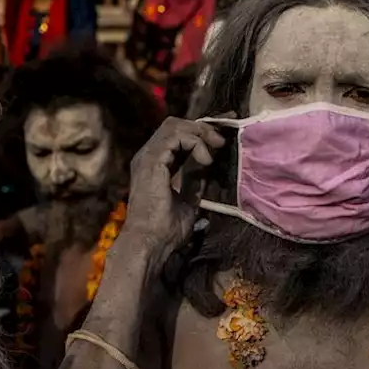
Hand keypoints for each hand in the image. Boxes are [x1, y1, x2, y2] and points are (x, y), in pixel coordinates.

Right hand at [124, 116, 225, 260]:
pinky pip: (176, 136)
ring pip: (175, 125)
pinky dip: (195, 143)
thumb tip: (207, 169)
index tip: (221, 136)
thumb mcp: (188, 200)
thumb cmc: (166, 230)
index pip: (177, 136)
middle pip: (176, 125)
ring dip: (200, 133)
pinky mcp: (151, 161)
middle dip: (202, 128)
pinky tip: (206, 160)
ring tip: (215, 148)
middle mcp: (148, 156)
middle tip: (221, 141)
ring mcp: (147, 157)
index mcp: (154, 164)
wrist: (151, 243)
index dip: (200, 132)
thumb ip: (194, 182)